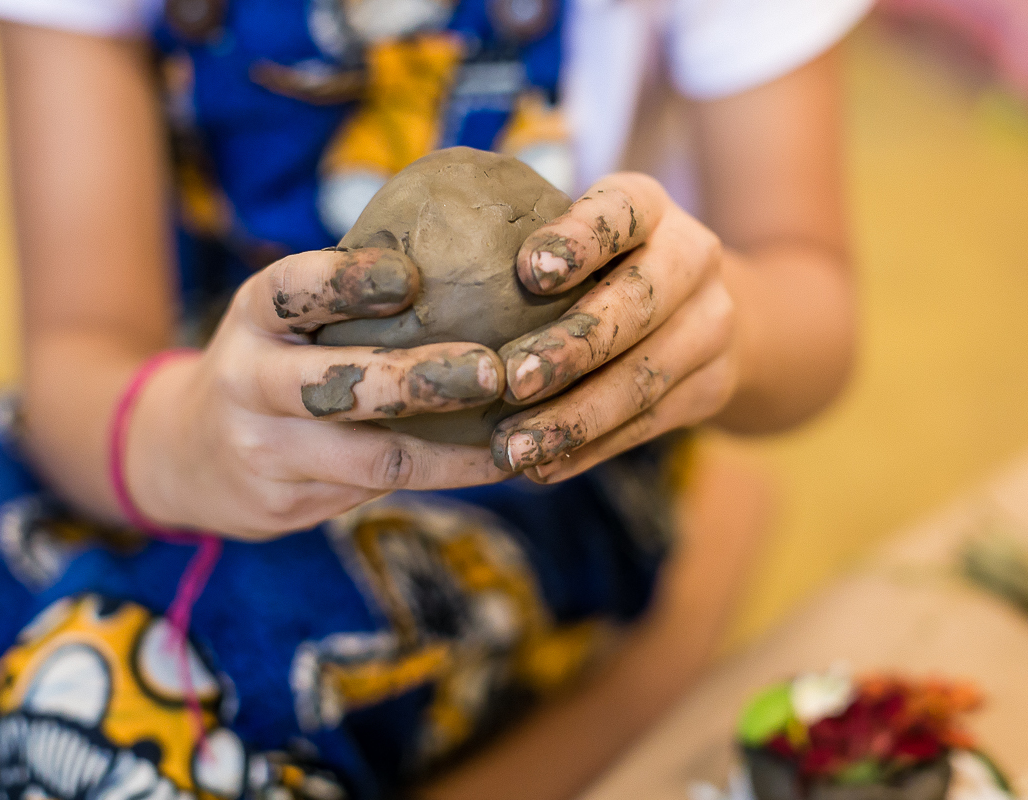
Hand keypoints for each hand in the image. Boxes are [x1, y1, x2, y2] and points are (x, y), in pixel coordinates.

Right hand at [125, 246, 508, 538]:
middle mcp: (248, 382)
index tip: (411, 276)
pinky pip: (378, 490)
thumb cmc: (269, 363)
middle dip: (417, 380)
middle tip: (492, 370)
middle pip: (333, 385)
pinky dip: (445, 474)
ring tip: (517, 434)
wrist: (183, 455)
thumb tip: (473, 249)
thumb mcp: (282, 318)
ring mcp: (264, 452)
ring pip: (369, 457)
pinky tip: (497, 462)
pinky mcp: (285, 505)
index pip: (292, 290)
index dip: (347, 282)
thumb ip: (346, 300)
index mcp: (252, 317)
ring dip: (451, 449)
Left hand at [491, 173, 737, 481]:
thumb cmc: (600, 266)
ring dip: (575, 417)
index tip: (529, 271)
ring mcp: (711, 326)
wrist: (709, 312)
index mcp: (650, 206)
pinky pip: (647, 425)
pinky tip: (541, 466)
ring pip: (643, 377)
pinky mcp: (712, 388)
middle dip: (572, 347)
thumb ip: (515, 240)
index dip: (581, 239)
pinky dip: (590, 449)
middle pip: (639, 303)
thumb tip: (397, 268)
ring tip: (513, 447)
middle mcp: (693, 257)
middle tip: (510, 381)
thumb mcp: (577, 234)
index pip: (623, 210)